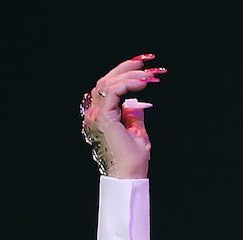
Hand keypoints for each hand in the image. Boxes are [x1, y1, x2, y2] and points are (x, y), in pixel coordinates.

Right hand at [79, 55, 164, 177]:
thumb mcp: (138, 132)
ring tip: (148, 74)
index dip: (124, 74)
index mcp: (101, 117)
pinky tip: (142, 82)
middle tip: (145, 61)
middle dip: (125, 68)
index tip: (143, 69)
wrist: (130, 176)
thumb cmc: (134, 161)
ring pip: (108, 83)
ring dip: (129, 75)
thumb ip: (134, 115)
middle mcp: (95, 114)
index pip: (108, 88)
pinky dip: (128, 84)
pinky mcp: (104, 118)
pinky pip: (113, 92)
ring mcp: (97, 116)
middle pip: (105, 81)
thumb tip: (138, 101)